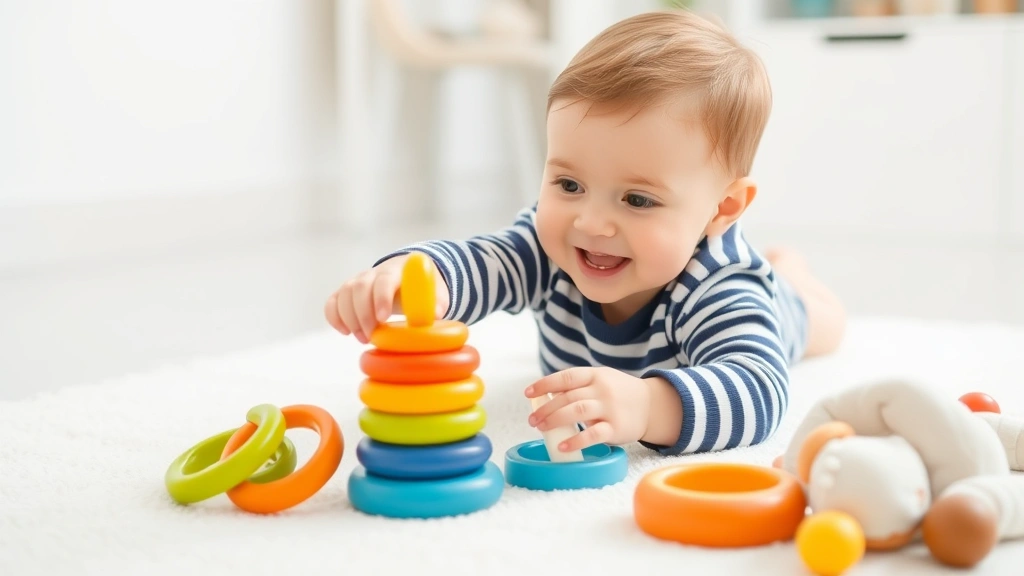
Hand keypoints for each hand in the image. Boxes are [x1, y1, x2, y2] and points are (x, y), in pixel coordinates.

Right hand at [324, 254, 448, 342]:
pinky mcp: (347, 293)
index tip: (383, 318)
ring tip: (363, 338)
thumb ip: (437, 304)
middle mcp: (373, 273)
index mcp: (397, 271)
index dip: (381, 298)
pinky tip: (346, 332)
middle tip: (370, 336)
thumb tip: (435, 315)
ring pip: (343, 294)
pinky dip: (334, 317)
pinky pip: (333, 301)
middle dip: (362, 314)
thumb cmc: (424, 289)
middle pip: (359, 287)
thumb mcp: (436, 294)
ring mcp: (358, 281)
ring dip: (349, 319)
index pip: (384, 279)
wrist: (409, 278)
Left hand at [525, 367, 651, 452]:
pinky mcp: (616, 428)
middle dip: (546, 408)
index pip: (566, 377)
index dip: (545, 384)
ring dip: (555, 420)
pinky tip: (562, 446)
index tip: (528, 394)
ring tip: (541, 429)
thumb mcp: (601, 381)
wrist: (652, 405)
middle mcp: (602, 389)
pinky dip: (576, 440)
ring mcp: (610, 408)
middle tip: (532, 420)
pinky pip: (593, 434)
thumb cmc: (619, 394)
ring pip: (577, 411)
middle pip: (568, 397)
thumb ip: (578, 386)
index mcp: (595, 375)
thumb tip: (545, 396)